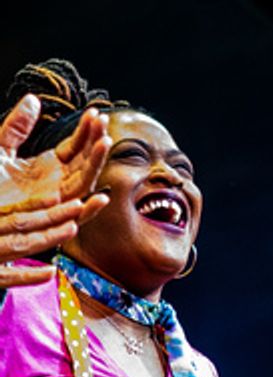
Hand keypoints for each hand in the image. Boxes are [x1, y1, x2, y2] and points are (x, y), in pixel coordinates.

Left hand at [0, 96, 109, 285]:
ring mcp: (58, 202)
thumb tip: (32, 100)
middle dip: (96, 141)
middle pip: (86, 161)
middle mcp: (59, 183)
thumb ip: (17, 125)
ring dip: (97, 164)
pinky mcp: (52, 221)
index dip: (86, 130)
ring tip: (104, 143)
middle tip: (103, 121)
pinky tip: (100, 198)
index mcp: (50, 166)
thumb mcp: (0, 147)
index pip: (76, 146)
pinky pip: (77, 218)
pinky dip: (90, 211)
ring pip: (85, 183)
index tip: (95, 113)